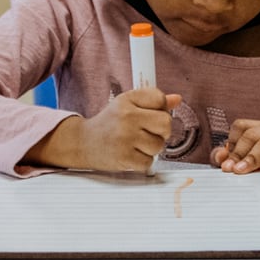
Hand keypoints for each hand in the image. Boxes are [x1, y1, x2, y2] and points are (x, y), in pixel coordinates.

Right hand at [54, 88, 179, 172]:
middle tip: (147, 132)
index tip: (150, 114)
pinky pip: (149, 161)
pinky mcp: (125, 158)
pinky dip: (142, 161)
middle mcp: (126, 117)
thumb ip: (152, 102)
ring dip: (151, 148)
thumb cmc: (108, 124)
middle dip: (161, 130)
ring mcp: (125, 138)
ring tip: (136, 144)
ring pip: (159, 145)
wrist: (83, 143)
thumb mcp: (126, 105)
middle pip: (166, 123)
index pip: (159, 98)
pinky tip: (131, 154)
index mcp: (127, 100)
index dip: (160, 108)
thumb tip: (176, 99)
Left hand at [214, 119, 259, 175]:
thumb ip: (232, 159)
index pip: (240, 127)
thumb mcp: (249, 164)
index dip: (231, 142)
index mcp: (258, 128)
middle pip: (250, 134)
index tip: (226, 161)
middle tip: (230, 169)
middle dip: (238, 152)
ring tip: (242, 169)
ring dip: (251, 156)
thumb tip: (219, 158)